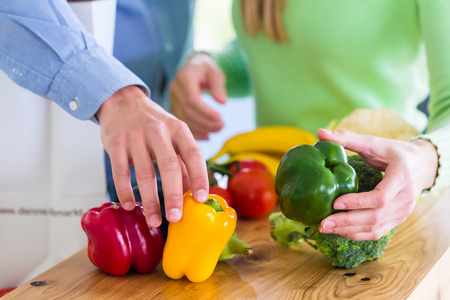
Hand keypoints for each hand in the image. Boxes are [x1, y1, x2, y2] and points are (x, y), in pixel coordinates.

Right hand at [96, 85, 208, 226]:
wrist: (122, 101)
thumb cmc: (153, 125)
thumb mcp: (173, 136)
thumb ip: (183, 162)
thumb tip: (192, 193)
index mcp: (179, 129)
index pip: (193, 155)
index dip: (199, 178)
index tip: (201, 199)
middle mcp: (159, 131)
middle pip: (169, 166)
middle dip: (173, 196)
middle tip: (176, 218)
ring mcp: (135, 136)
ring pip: (144, 173)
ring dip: (150, 201)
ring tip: (154, 221)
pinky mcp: (116, 142)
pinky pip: (121, 172)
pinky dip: (125, 191)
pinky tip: (131, 206)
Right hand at [169, 52, 226, 139]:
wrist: (192, 68)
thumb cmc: (207, 70)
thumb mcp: (216, 73)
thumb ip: (218, 86)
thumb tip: (223, 102)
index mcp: (185, 77)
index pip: (193, 99)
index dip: (206, 112)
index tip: (221, 119)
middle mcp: (175, 88)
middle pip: (188, 111)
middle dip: (206, 122)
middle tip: (222, 126)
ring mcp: (172, 99)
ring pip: (184, 119)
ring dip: (202, 128)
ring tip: (217, 130)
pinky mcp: (173, 108)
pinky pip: (182, 123)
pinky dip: (195, 132)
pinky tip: (207, 136)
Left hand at [317, 129, 437, 240]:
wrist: (421, 165)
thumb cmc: (395, 152)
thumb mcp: (374, 143)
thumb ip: (347, 139)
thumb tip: (320, 133)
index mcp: (401, 178)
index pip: (380, 197)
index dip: (357, 202)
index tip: (335, 203)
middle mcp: (405, 199)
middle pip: (375, 217)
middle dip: (347, 222)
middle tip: (323, 223)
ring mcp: (402, 213)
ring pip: (375, 228)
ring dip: (349, 231)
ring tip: (325, 228)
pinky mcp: (396, 220)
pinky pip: (376, 232)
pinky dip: (357, 234)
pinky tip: (339, 230)